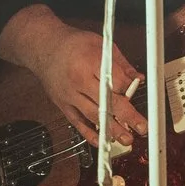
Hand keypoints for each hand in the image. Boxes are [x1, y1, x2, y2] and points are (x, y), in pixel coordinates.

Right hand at [0, 7, 150, 146]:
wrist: (43, 47)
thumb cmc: (72, 43)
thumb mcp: (100, 44)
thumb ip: (121, 63)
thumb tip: (137, 78)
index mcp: (90, 62)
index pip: (115, 81)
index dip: (128, 89)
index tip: (136, 93)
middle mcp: (79, 80)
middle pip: (106, 102)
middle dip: (127, 116)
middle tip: (141, 127)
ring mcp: (70, 95)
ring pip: (93, 116)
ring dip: (112, 130)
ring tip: (126, 139)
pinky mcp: (63, 105)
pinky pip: (78, 123)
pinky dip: (90, 135)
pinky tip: (102, 142)